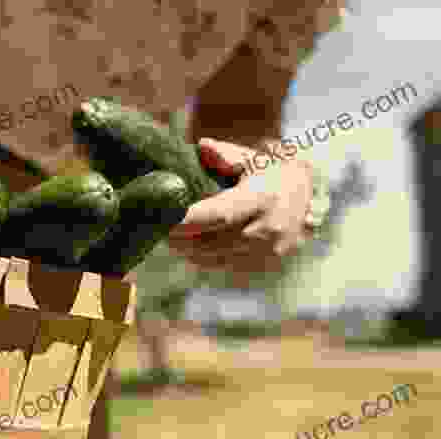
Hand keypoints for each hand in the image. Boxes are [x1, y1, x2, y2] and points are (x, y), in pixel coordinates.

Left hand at [168, 138, 315, 273]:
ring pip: (212, 257)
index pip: (217, 215)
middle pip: (208, 241)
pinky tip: (187, 244)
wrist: (311, 199)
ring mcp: (265, 254)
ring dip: (185, 248)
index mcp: (262, 200)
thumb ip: (227, 154)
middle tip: (154, 225)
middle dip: (178, 236)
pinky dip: (200, 256)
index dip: (186, 220)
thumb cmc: (275, 172)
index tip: (160, 216)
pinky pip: (221, 266)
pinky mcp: (263, 266)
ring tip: (166, 234)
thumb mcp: (255, 158)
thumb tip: (201, 146)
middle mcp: (265, 231)